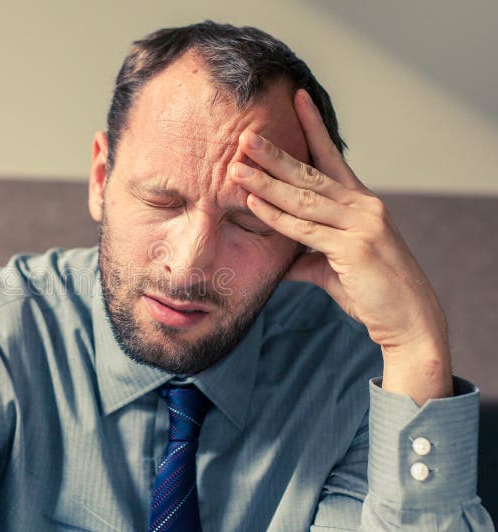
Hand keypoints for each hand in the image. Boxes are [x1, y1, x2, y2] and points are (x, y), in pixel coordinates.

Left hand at [229, 89, 452, 405]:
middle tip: (244, 135)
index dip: (313, 127)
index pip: (332, 156)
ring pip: (303, 198)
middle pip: (310, 173)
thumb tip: (280, 261)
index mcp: (360, 203)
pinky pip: (305, 229)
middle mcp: (363, 206)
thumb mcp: (334, 266)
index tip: (297, 98)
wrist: (407, 319)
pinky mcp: (354, 248)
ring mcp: (360, 224)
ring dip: (266, 182)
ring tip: (236, 167)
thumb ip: (306, 256)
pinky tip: (254, 202)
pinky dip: (277, 216)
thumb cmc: (372, 290)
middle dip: (275, 154)